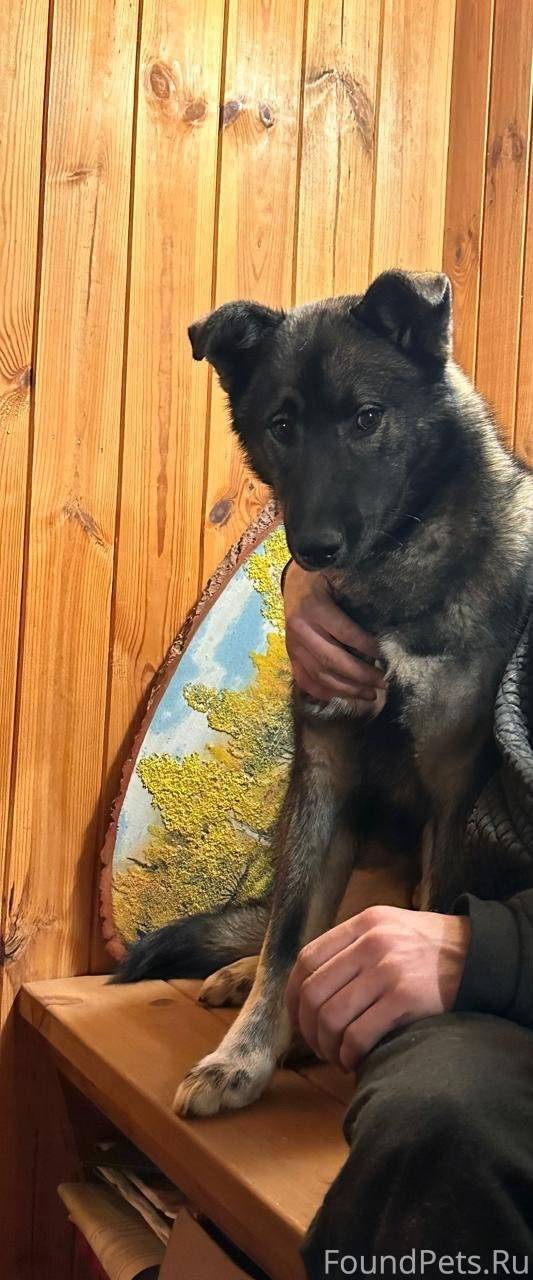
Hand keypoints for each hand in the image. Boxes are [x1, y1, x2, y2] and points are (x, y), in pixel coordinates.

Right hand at [282, 560, 385, 703]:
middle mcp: (300, 630)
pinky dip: (322, 692)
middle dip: (361, 675)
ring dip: (347, 689)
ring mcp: (293, 645)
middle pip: (332, 660)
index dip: (368, 648)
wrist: (295, 580)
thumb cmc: (324, 578)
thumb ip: (357, 601)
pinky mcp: (290, 655)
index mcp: (314, 608)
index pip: (346, 634)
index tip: (388, 657)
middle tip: (383, 682)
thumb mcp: (340, 579)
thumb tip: (384, 631)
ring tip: (370, 694)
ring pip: (319, 675)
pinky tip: (341, 697)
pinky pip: (304, 680)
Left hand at [286, 906, 470, 1070]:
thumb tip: (312, 982)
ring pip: (331, 1016)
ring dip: (327, 1046)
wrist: (477, 955)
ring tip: (337, 1056)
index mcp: (362, 924)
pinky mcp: (404, 998)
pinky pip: (358, 1034)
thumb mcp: (387, 928)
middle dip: (308, 1028)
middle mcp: (370, 943)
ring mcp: (387, 970)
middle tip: (318, 1046)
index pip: (307, 959)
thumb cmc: (428, 948)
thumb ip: (352, 945)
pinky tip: (354, 1060)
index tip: (297, 1016)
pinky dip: (349, 1054)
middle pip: (313, 992)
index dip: (293, 994)